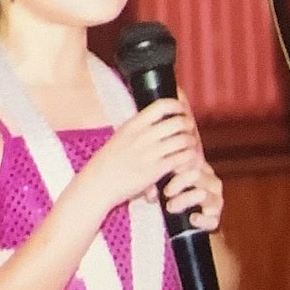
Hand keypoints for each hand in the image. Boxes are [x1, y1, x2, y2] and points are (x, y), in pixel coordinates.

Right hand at [81, 97, 199, 210]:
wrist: (98, 185)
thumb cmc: (109, 162)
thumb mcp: (121, 136)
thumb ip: (139, 126)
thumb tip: (156, 115)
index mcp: (134, 125)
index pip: (162, 105)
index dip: (177, 105)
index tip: (182, 109)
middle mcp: (142, 136)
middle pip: (178, 121)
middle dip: (188, 124)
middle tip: (190, 129)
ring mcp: (150, 153)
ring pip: (183, 140)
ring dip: (191, 142)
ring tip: (191, 145)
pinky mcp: (156, 170)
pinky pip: (181, 158)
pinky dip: (189, 158)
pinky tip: (187, 160)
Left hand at [158, 156, 224, 232]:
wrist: (188, 220)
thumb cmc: (175, 198)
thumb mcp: (166, 185)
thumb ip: (158, 183)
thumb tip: (151, 191)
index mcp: (202, 169)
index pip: (193, 160)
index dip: (178, 165)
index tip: (165, 171)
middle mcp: (212, 182)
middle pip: (196, 174)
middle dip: (179, 182)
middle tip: (166, 192)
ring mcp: (216, 199)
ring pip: (203, 194)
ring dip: (184, 200)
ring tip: (170, 207)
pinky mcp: (215, 218)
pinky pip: (212, 217)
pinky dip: (202, 219)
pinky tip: (192, 218)